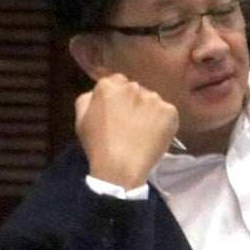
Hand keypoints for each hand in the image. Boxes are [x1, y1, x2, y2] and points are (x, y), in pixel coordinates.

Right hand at [74, 74, 178, 189]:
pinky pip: (167, 113)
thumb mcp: (81, 119)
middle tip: (131, 123)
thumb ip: (88, 99)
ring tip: (144, 132)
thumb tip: (96, 92)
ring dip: (149, 111)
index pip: (117, 83)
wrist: (121, 167)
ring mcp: (153, 98)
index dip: (118, 99)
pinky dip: (163, 122)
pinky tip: (155, 135)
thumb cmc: (98, 146)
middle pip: (135, 90)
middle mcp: (132, 86)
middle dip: (134, 102)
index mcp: (108, 85)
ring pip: (152, 101)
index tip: (119, 113)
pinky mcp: (169, 111)